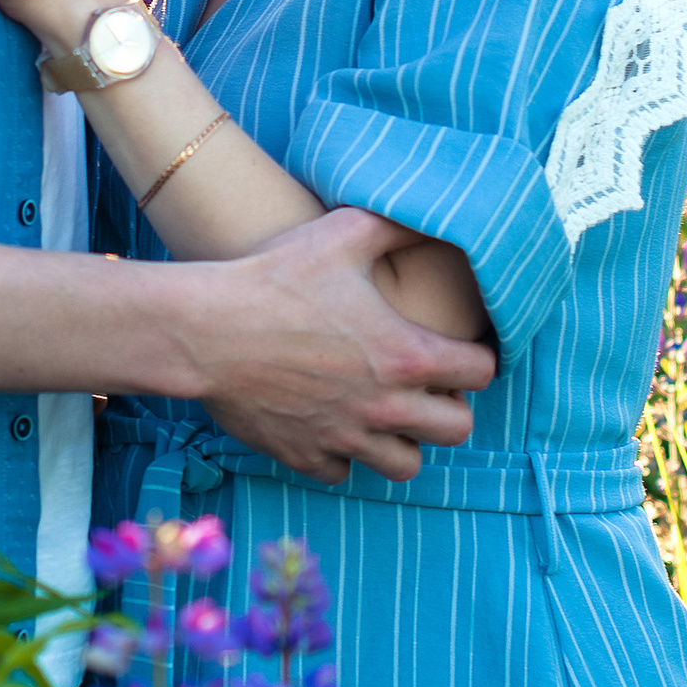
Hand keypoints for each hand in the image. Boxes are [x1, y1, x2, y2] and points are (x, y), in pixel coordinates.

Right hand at [188, 206, 494, 484]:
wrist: (205, 330)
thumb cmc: (274, 279)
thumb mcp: (343, 234)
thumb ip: (397, 226)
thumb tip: (433, 214)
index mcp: (406, 356)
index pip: (481, 374)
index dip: (478, 358)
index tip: (462, 349)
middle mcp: (385, 407)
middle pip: (457, 431)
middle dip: (451, 408)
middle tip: (428, 386)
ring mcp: (345, 438)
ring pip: (405, 466)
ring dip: (403, 440)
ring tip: (385, 413)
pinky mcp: (304, 456)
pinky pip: (344, 473)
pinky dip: (345, 453)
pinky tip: (332, 423)